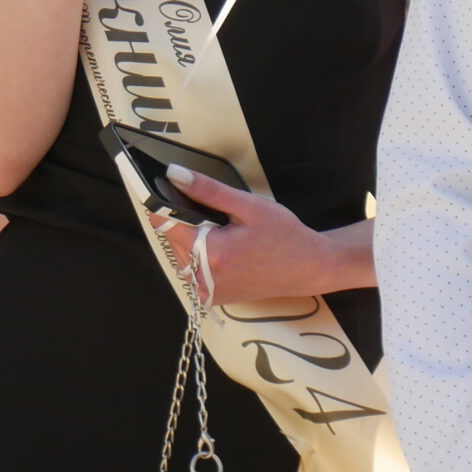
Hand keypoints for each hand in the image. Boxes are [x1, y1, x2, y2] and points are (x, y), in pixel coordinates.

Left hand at [151, 170, 366, 305]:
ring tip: (222, 229)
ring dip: (191, 238)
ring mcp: (208, 292)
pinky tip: (223, 247)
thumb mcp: (249, 206)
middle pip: (172, 239)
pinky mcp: (213, 298)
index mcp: (211, 255)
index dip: (162, 203)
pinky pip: (193, 270)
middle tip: (213, 211)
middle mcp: (204, 280)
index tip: (164, 188)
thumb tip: (175, 174)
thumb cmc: (284, 236)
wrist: (310, 269)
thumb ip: (208, 190)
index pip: (166, 224)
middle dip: (183, 221)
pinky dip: (200, 255)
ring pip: (181, 255)